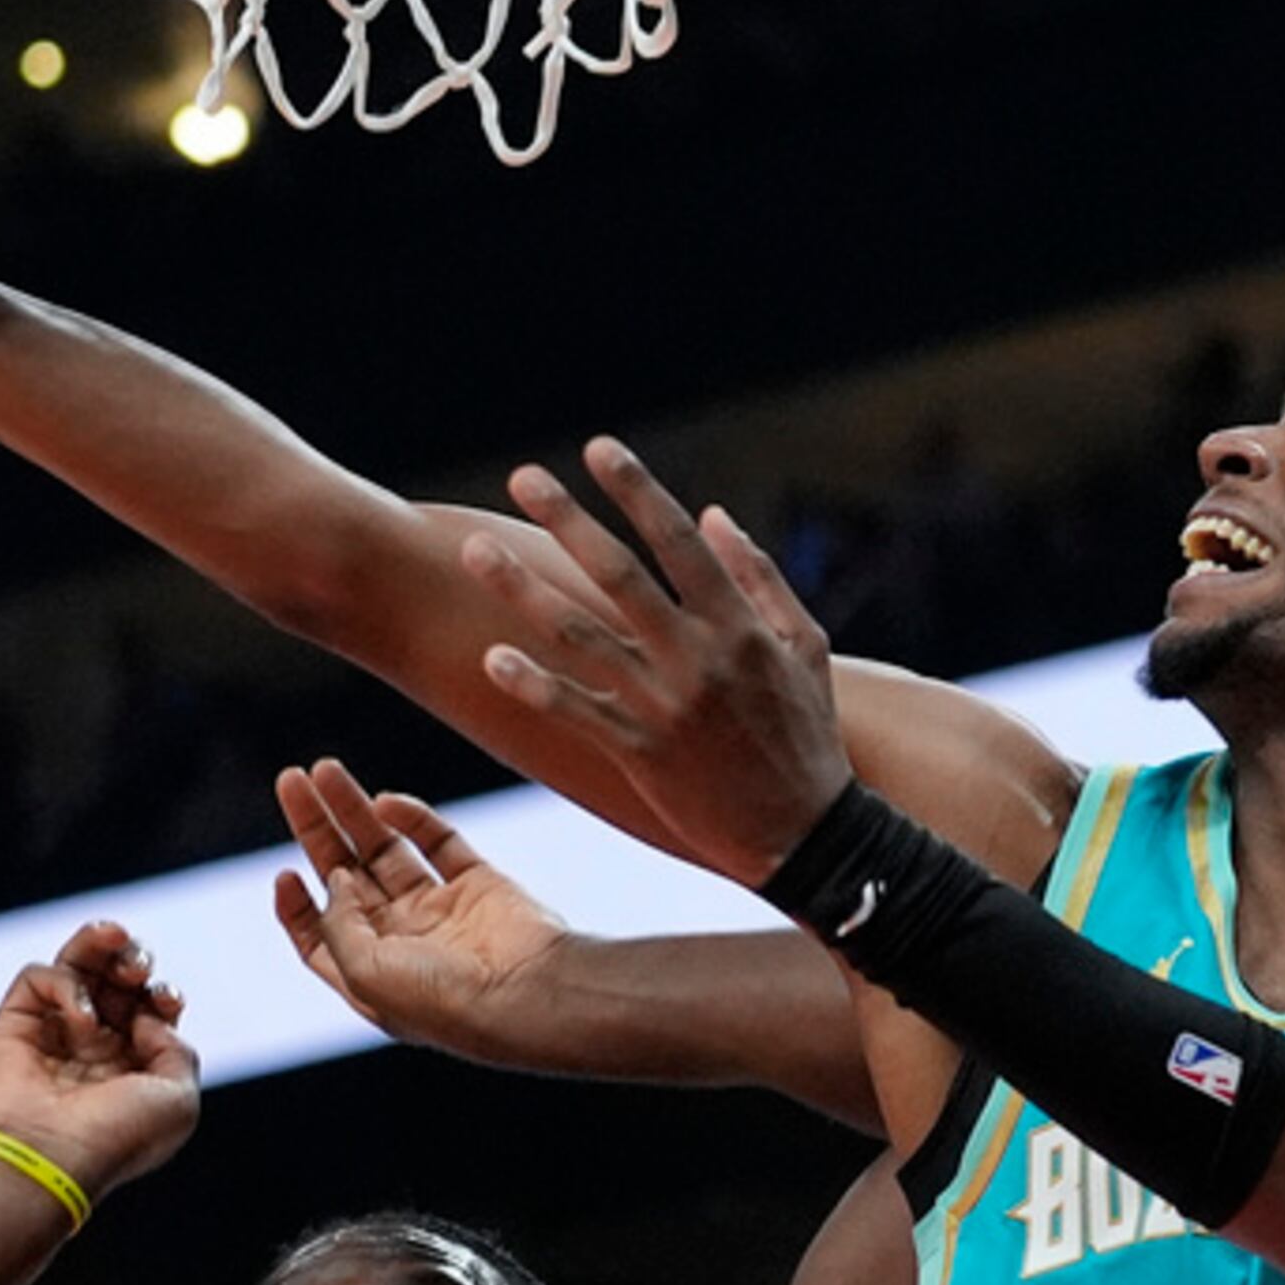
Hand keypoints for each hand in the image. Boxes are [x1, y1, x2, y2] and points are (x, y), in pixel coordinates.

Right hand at [0, 921, 201, 1205]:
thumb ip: (176, 1048)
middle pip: (113, 982)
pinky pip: (38, 977)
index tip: (167, 999)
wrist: (51, 1157)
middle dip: (132, 961)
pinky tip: (80, 1020)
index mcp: (130, 1071)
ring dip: (98, 944)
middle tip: (137, 970)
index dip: (162, 993)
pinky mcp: (14, 1025)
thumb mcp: (178, 1098)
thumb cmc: (117, 1136)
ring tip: (114, 934)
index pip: (148, 1011)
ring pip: (74, 967)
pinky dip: (64, 984)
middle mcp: (91, 1051)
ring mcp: (51, 1036)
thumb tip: (148, 1017)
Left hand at [271, 761, 577, 1063]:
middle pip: (346, 876)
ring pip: (385, 850)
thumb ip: (340, 922)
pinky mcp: (479, 883)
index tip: (283, 873)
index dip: (297, 905)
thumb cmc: (446, 1002)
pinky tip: (385, 801)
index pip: (321, 935)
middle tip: (290, 781)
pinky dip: (411, 816)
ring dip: (352, 809)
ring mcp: (441, 910)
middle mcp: (403, 942)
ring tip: (323, 768)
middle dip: (315, 830)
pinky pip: (438, 840)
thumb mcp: (365, 972)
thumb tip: (335, 876)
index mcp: (372, 975)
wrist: (530, 994)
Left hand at [462, 438, 854, 885]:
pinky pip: (575, 712)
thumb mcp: (805, 647)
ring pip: (581, 636)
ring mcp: (665, 707)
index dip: (638, 490)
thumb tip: (712, 514)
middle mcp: (697, 658)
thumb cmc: (808, 735)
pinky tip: (492, 656)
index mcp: (739, 626)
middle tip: (523, 477)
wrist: (807, 836)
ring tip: (476, 553)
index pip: (679, 541)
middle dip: (569, 520)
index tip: (599, 448)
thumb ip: (760, 577)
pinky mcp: (641, 755)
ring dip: (524, 590)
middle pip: (619, 574)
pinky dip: (533, 685)